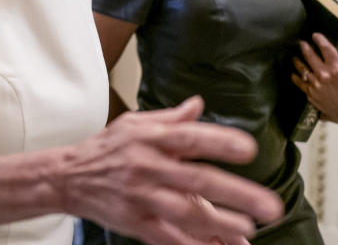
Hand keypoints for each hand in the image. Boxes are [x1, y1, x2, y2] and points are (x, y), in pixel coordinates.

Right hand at [61, 96, 282, 244]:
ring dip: (219, 222)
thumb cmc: (106, 149)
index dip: (219, 142)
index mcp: (150, 137)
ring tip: (248, 228)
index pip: (189, 138)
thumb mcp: (134, 123)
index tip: (249, 149)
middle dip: (236, 193)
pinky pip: (168, 237)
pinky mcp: (135, 222)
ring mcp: (141, 196)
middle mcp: (147, 166)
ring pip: (184, 212)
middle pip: (196, 180)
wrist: (68, 176)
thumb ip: (171, 118)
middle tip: (269, 204)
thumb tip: (199, 104)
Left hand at [291, 33, 337, 123]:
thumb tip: (337, 54)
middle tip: (301, 42)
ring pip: (301, 68)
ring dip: (297, 60)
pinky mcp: (310, 93)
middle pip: (310, 56)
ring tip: (295, 56)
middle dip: (304, 47)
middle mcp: (325, 76)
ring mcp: (316, 84)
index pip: (327, 50)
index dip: (320, 40)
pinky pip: (298, 81)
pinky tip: (295, 72)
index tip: (315, 35)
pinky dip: (295, 75)